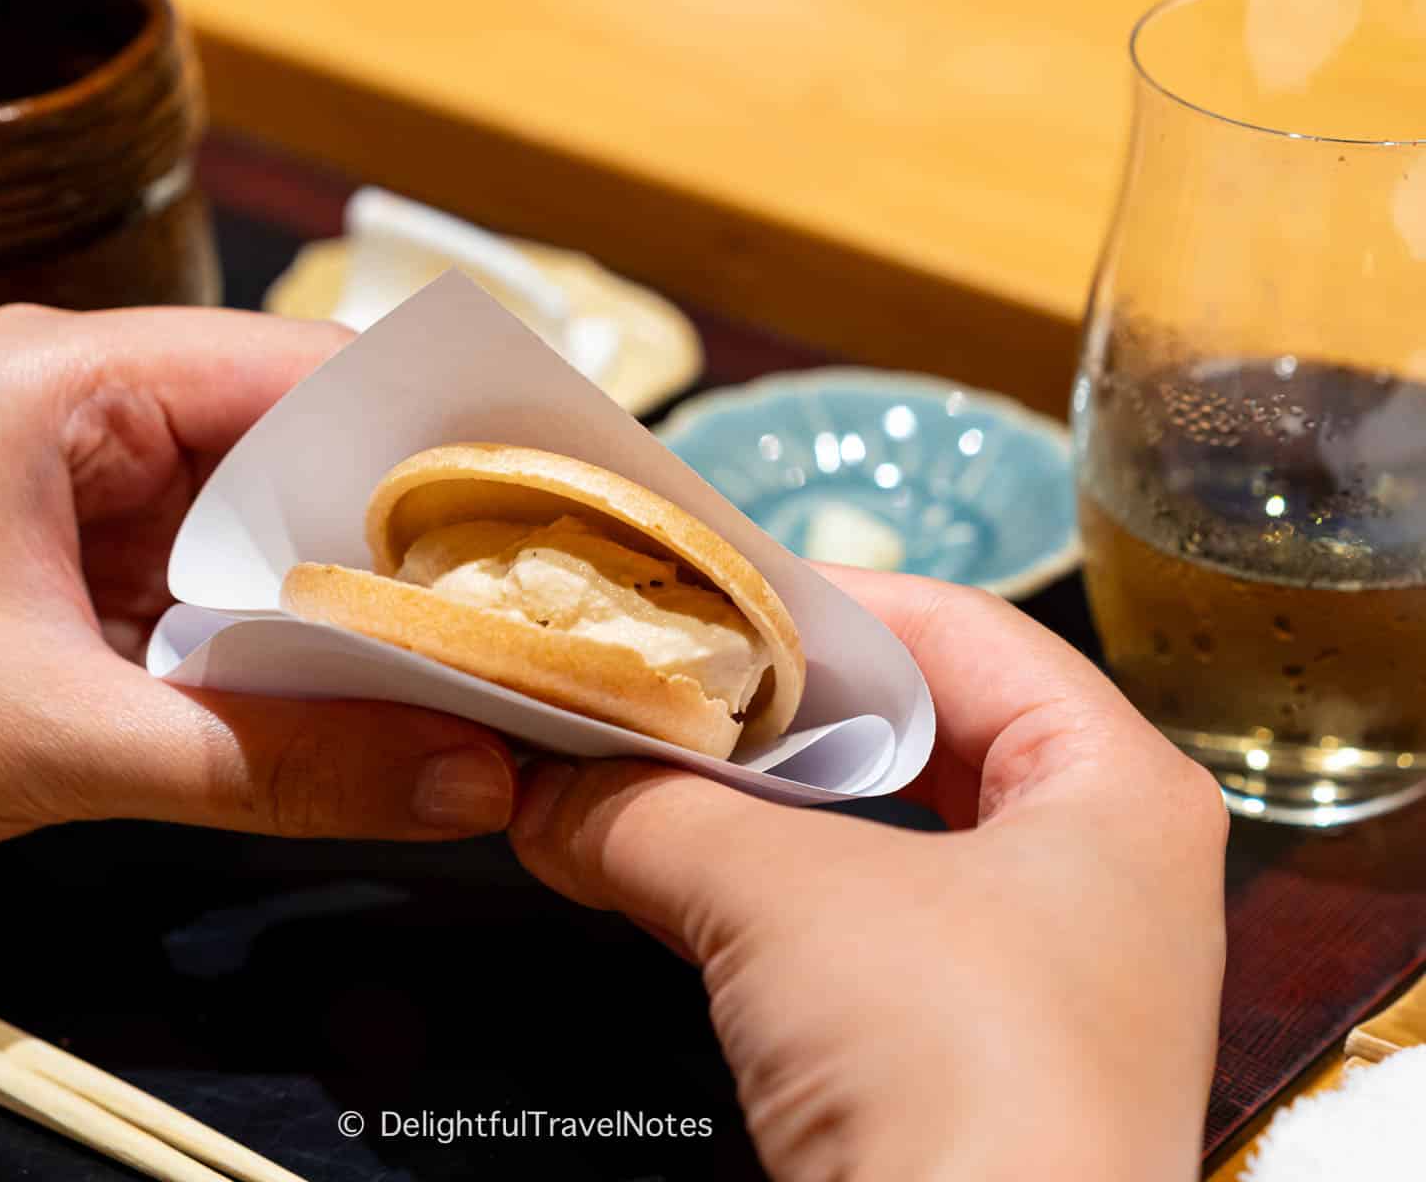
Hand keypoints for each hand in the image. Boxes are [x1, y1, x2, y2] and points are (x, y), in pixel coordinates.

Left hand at [0, 305, 514, 897]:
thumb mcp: (65, 744)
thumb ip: (283, 766)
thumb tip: (475, 782)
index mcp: (70, 376)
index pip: (309, 373)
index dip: (440, 445)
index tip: (552, 520)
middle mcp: (82, 404)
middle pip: (296, 451)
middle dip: (405, 540)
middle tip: (536, 615)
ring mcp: (74, 486)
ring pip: (258, 529)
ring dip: (343, 603)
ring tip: (475, 662)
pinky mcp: (66, 564)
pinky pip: (208, 589)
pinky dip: (276, 644)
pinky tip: (358, 700)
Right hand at [510, 570, 1226, 1179]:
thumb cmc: (949, 1063)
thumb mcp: (781, 895)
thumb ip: (653, 810)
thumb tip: (543, 784)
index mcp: (1116, 786)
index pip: (956, 630)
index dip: (819, 602)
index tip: (697, 596)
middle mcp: (1101, 868)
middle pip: (917, 729)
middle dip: (773, 711)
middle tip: (657, 680)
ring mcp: (1045, 968)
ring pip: (879, 834)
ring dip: (754, 805)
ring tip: (643, 764)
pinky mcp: (975, 1053)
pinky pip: (860, 928)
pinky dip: (764, 895)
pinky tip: (671, 872)